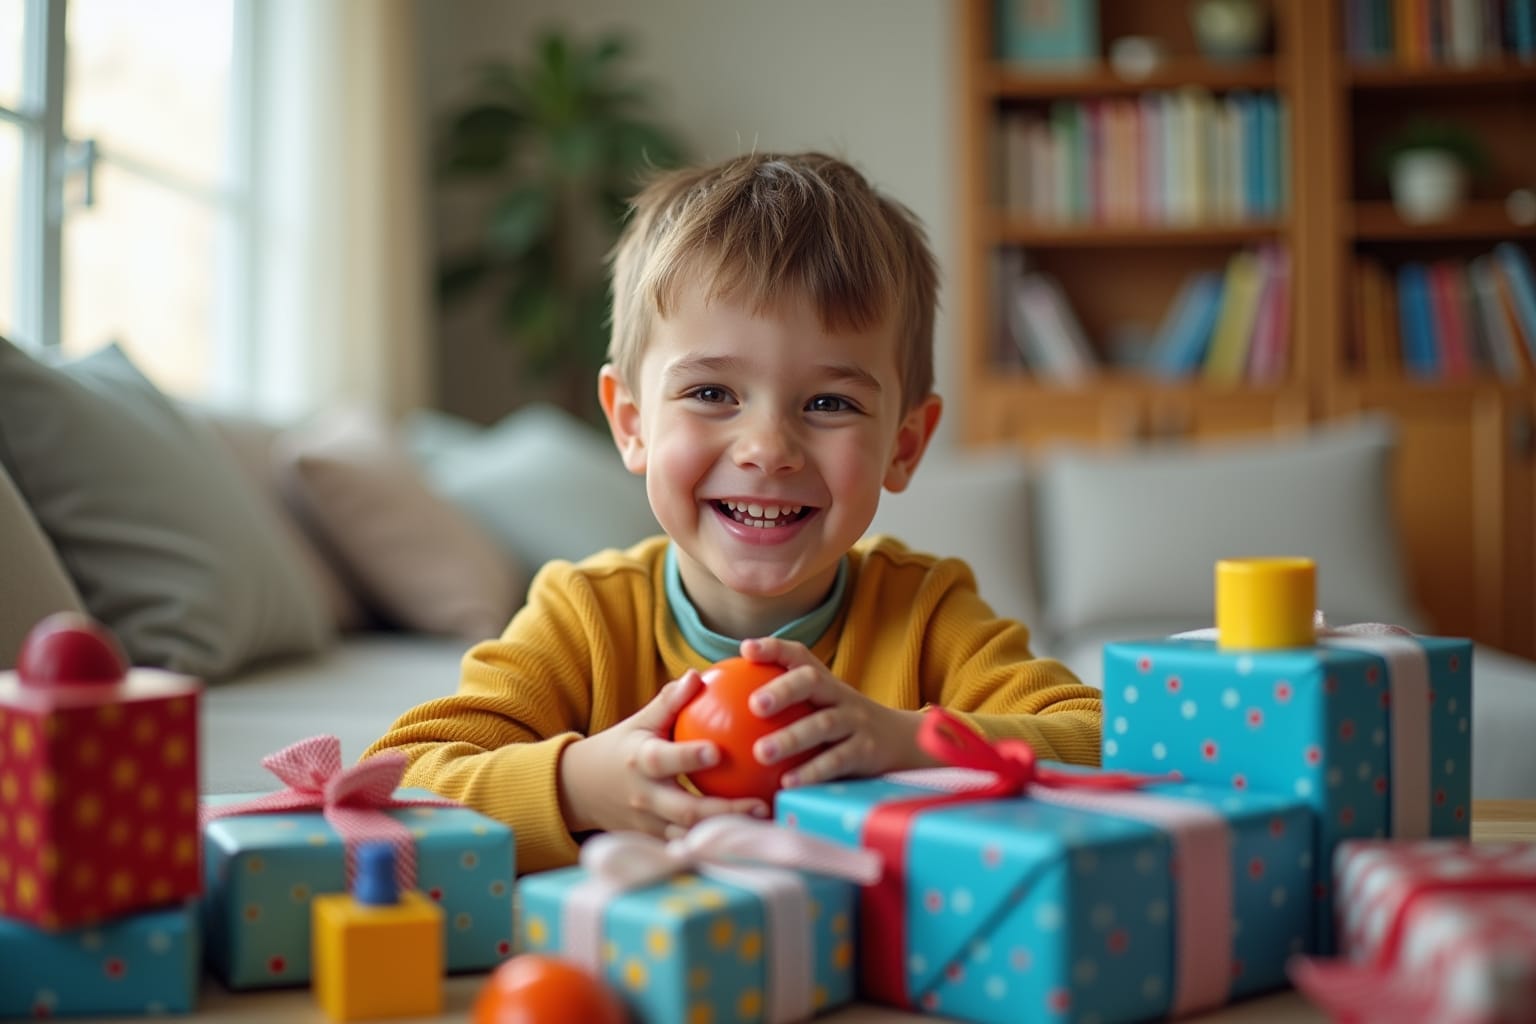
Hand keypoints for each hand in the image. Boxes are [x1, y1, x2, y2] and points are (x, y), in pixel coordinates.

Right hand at [558, 669, 769, 838]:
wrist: (581, 789)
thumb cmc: (622, 748)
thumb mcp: (640, 722)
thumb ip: (669, 701)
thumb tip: (698, 675)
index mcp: (640, 762)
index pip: (664, 760)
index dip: (688, 757)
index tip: (717, 751)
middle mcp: (644, 796)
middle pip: (684, 810)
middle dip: (722, 811)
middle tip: (760, 805)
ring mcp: (649, 823)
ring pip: (689, 835)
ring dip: (724, 833)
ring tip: (762, 823)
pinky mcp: (654, 840)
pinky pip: (687, 845)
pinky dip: (714, 843)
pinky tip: (748, 836)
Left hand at [739, 637, 931, 787]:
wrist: (901, 741)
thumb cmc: (842, 726)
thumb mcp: (818, 707)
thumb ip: (781, 707)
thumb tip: (720, 711)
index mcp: (824, 682)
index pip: (798, 656)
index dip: (773, 648)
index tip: (746, 649)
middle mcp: (839, 695)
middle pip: (812, 681)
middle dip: (783, 689)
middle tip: (754, 705)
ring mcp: (856, 722)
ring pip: (823, 724)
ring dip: (791, 738)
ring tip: (760, 753)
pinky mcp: (867, 752)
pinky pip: (838, 761)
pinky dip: (812, 772)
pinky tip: (786, 785)